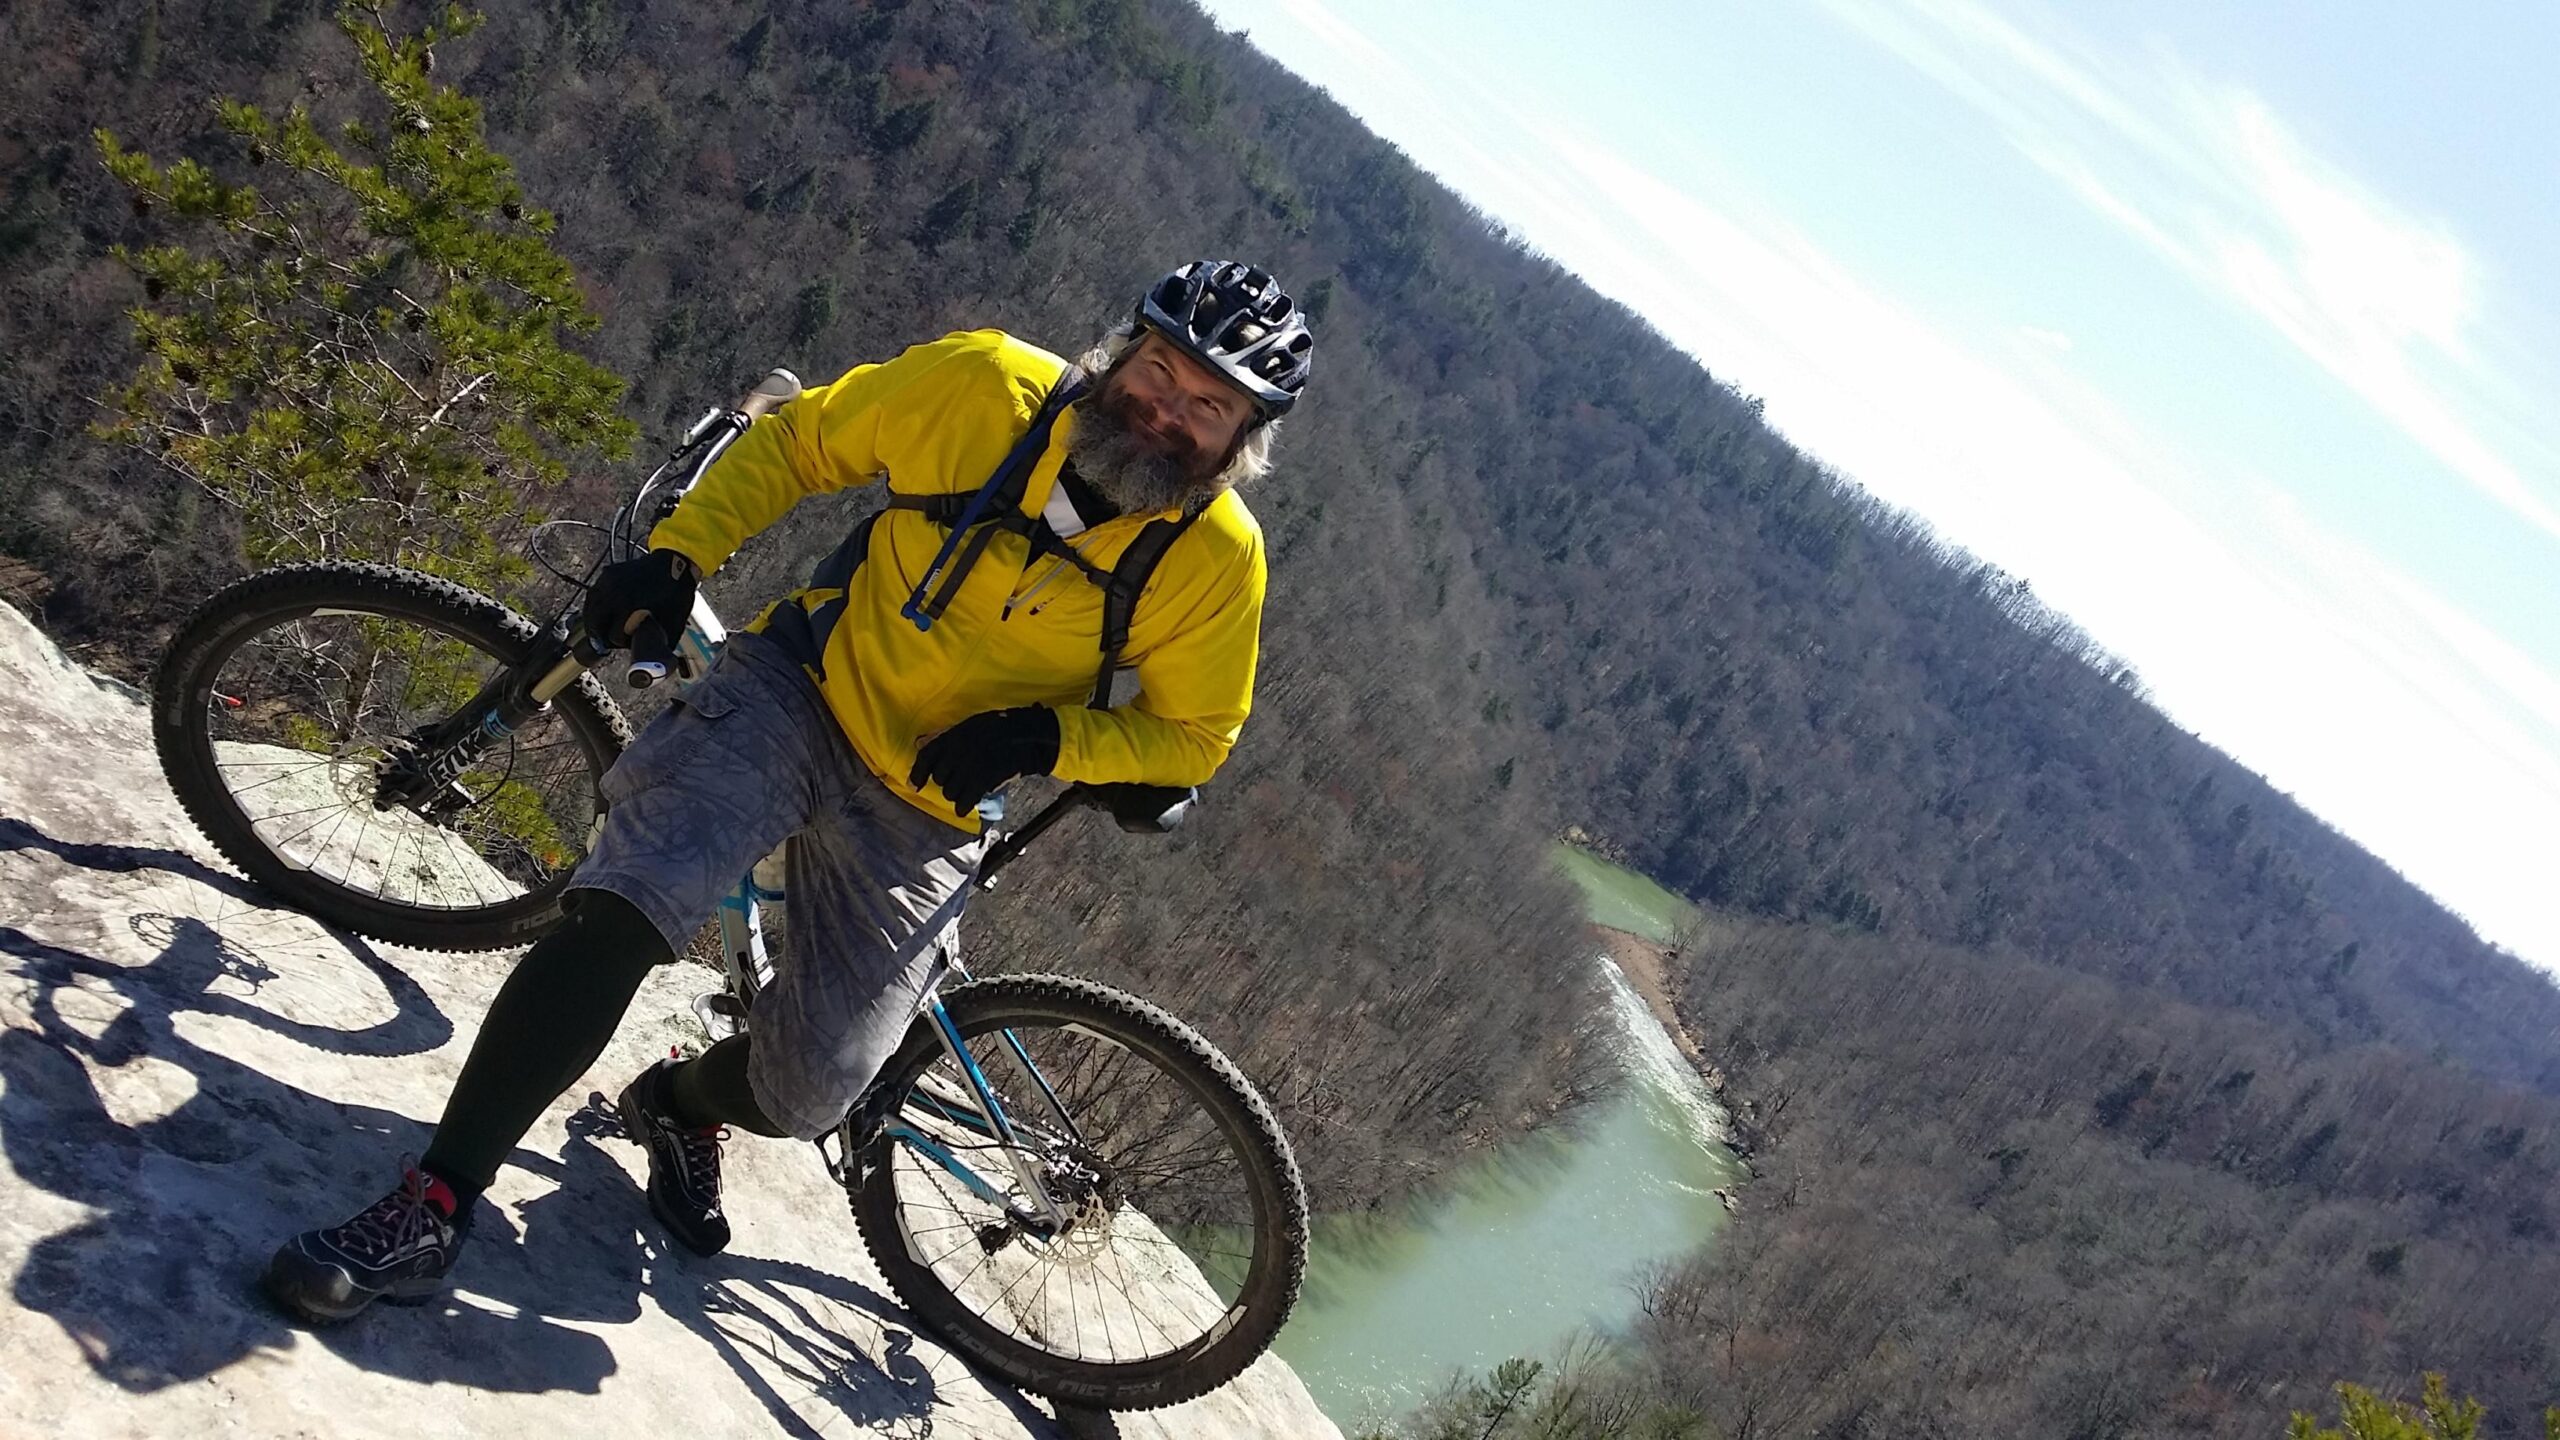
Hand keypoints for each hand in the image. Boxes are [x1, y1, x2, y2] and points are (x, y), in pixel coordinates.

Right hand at [584, 549, 697, 665]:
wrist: (675, 560)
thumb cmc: (676, 592)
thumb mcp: (674, 621)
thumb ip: (663, 642)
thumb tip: (659, 665)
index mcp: (628, 605)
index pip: (613, 635)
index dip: (620, 644)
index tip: (626, 644)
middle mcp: (613, 592)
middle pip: (595, 624)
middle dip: (600, 637)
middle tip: (606, 644)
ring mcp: (608, 581)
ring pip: (590, 609)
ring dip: (593, 623)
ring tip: (600, 633)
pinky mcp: (607, 573)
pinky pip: (594, 595)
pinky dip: (594, 607)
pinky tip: (600, 615)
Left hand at [909, 708, 1061, 814]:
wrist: (1024, 735)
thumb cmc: (998, 727)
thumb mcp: (968, 725)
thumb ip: (945, 736)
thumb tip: (920, 743)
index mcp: (952, 736)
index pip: (926, 757)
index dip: (917, 774)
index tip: (914, 786)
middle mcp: (956, 753)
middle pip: (939, 778)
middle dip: (945, 782)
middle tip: (957, 781)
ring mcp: (969, 768)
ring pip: (950, 792)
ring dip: (955, 794)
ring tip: (966, 790)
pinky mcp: (982, 781)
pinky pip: (964, 801)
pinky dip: (963, 807)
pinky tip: (966, 807)